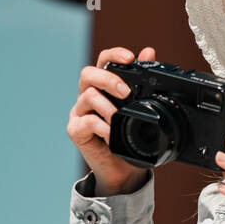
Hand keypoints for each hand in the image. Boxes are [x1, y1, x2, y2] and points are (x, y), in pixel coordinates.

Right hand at [67, 45, 156, 195]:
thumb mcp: (140, 110)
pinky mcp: (75, 130)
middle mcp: (87, 96)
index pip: (103, 61)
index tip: (130, 58)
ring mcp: (79, 113)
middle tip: (126, 92)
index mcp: (102, 87)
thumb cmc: (130, 139)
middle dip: (108, 79)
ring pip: (88, 96)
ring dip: (108, 107)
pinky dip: (103, 128)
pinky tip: (112, 136)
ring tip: (120, 119)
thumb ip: (142, 82)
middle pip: (88, 73)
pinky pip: (86, 121)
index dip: (114, 54)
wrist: (123, 171)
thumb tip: (149, 52)